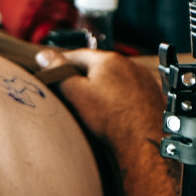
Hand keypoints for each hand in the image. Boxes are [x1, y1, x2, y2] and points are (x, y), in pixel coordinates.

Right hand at [37, 48, 165, 149]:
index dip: (61, 64)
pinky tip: (114, 110)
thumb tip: (43, 55)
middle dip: (83, 76)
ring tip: (93, 104)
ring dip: (103, 86)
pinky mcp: (152, 94)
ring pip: (114, 78)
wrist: (145, 140)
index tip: (52, 72)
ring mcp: (143, 79)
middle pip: (97, 66)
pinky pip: (129, 90)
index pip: (76, 55)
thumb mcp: (76, 93)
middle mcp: (128, 64)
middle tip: (70, 92)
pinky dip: (119, 96)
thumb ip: (59, 72)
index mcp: (107, 59)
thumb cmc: (110, 118)